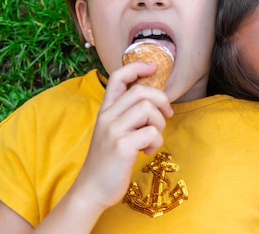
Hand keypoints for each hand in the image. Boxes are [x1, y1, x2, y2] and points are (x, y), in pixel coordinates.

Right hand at [71, 62, 173, 211]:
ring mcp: (113, 131)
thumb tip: (154, 101)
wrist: (91, 190)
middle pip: (141, 91)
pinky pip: (152, 132)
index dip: (137, 67)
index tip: (153, 68)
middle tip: (166, 115)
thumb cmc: (108, 161)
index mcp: (105, 110)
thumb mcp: (112, 131)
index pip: (118, 77)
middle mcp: (107, 117)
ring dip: (159, 124)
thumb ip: (126, 115)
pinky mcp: (122, 146)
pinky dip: (156, 142)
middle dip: (161, 100)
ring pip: (148, 109)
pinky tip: (146, 152)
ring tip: (152, 139)